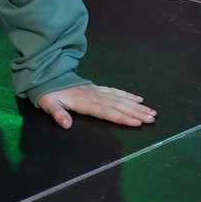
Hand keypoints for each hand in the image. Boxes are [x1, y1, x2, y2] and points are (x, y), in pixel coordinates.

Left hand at [36, 83, 155, 128]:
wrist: (48, 77)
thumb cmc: (49, 94)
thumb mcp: (49, 105)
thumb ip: (58, 114)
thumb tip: (66, 125)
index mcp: (84, 103)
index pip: (106, 112)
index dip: (121, 118)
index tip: (137, 123)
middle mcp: (94, 96)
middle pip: (118, 106)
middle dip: (136, 113)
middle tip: (152, 119)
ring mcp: (97, 91)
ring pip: (120, 99)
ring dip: (136, 106)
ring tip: (152, 112)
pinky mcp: (97, 88)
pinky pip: (115, 91)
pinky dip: (127, 95)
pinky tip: (138, 99)